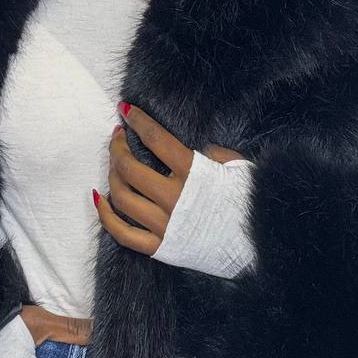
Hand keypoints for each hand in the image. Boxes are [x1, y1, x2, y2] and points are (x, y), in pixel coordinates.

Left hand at [94, 101, 245, 255]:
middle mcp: (174, 198)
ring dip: (111, 176)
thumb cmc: (249, 204)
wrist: (258, 247)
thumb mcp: (239, 168)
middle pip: (129, 168)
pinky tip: (99, 198)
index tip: (125, 109)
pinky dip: (105, 215)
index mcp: (194, 174)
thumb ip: (216, 153)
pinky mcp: (160, 248)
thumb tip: (200, 147)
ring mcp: (164, 225)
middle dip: (117, 147)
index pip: (157, 139)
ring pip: (121, 197)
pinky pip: (122, 233)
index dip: (138, 121)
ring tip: (115, 165)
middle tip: (118, 137)